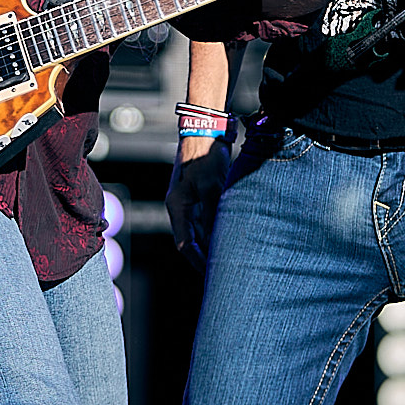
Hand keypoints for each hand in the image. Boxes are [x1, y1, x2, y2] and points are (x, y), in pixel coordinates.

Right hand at [167, 137, 230, 271]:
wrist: (206, 130)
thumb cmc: (205, 155)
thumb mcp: (211, 186)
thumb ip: (213, 214)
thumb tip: (216, 239)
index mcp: (177, 207)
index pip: (184, 244)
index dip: (196, 261)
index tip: (209, 274)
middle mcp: (181, 206)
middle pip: (190, 239)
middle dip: (204, 256)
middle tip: (220, 271)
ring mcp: (190, 200)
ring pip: (198, 230)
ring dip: (210, 243)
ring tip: (226, 258)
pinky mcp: (200, 193)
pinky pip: (205, 218)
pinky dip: (215, 229)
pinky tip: (228, 236)